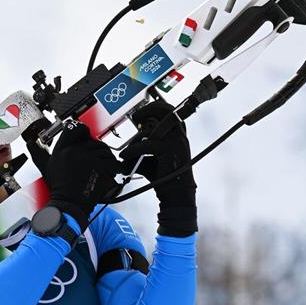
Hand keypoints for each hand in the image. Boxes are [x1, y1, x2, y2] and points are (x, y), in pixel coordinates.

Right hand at [44, 123, 119, 228]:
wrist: (68, 205)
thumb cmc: (60, 190)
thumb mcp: (47, 168)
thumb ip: (40, 153)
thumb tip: (30, 143)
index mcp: (61, 149)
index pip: (74, 129)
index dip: (84, 131)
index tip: (88, 138)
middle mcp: (73, 150)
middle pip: (94, 141)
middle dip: (99, 151)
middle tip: (100, 161)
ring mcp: (86, 157)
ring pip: (105, 151)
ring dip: (108, 160)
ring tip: (106, 169)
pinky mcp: (97, 166)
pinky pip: (112, 162)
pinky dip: (115, 168)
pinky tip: (111, 173)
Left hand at [120, 100, 196, 236]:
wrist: (175, 196)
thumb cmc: (163, 178)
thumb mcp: (152, 159)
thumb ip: (143, 148)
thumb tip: (126, 147)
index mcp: (178, 136)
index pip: (170, 111)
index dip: (155, 108)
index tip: (140, 115)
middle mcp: (180, 136)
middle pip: (165, 110)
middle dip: (148, 109)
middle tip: (135, 117)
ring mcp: (177, 142)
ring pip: (150, 132)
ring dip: (134, 142)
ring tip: (126, 153)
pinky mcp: (170, 150)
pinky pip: (146, 145)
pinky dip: (132, 151)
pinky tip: (125, 157)